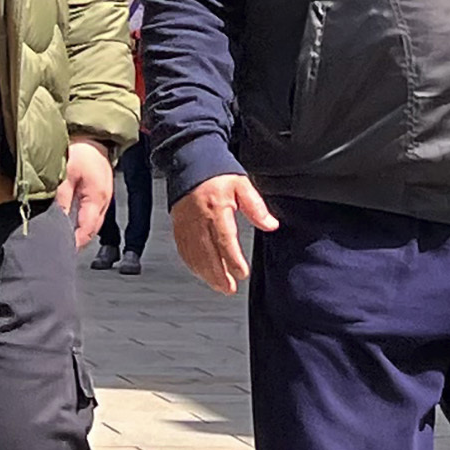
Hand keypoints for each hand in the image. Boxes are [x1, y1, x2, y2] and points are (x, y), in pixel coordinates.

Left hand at [54, 141, 115, 243]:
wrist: (94, 135)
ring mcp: (103, 197)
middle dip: (77, 240)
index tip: (61, 250)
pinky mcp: (99, 191)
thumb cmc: (82, 150)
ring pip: (92, 222)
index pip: (86, 230)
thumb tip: (57, 219)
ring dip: (79, 230)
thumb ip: (62, 197)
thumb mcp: (67, 173)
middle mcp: (103, 201)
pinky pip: (91, 212)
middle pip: (91, 229)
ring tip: (63, 236)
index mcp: (97, 199)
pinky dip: (82, 219)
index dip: (74, 243)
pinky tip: (70, 220)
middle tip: (60, 247)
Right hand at [171, 169, 274, 293]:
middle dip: (218, 275)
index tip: (241, 273)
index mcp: (216, 208)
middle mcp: (198, 219)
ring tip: (219, 286)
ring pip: (194, 255)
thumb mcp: (242, 184)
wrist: (189, 160)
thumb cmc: (216, 172)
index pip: (224, 240)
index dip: (232, 260)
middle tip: (229, 288)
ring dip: (206, 274)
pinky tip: (202, 272)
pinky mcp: (178, 226)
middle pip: (207, 253)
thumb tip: (271, 225)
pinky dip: (193, 265)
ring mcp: (185, 224)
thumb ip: (256, 207)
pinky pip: (184, 250)